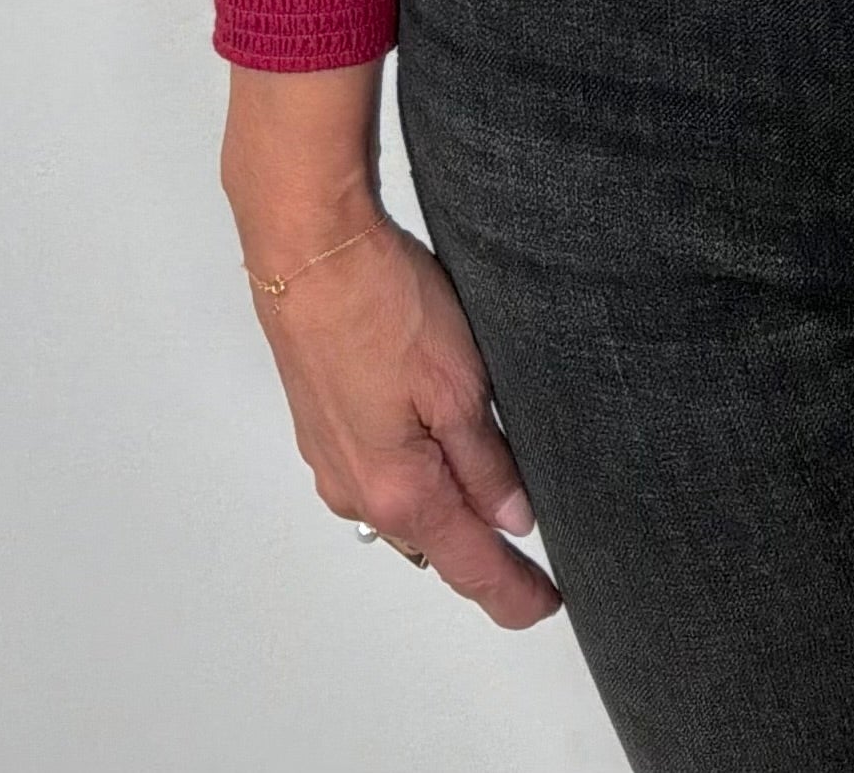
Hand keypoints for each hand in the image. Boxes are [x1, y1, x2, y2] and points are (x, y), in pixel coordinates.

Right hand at [224, 61, 560, 631]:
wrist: (308, 249)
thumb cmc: (380, 304)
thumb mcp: (460, 384)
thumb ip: (486, 460)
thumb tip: (512, 517)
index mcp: (397, 490)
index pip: (470, 564)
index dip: (513, 591)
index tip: (545, 605)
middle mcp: (356, 491)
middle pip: (433, 541)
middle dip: (481, 549)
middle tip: (532, 551)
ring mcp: (332, 460)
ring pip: (404, 506)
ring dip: (447, 506)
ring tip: (495, 490)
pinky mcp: (322, 425)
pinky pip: (379, 472)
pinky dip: (416, 473)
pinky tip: (439, 444)